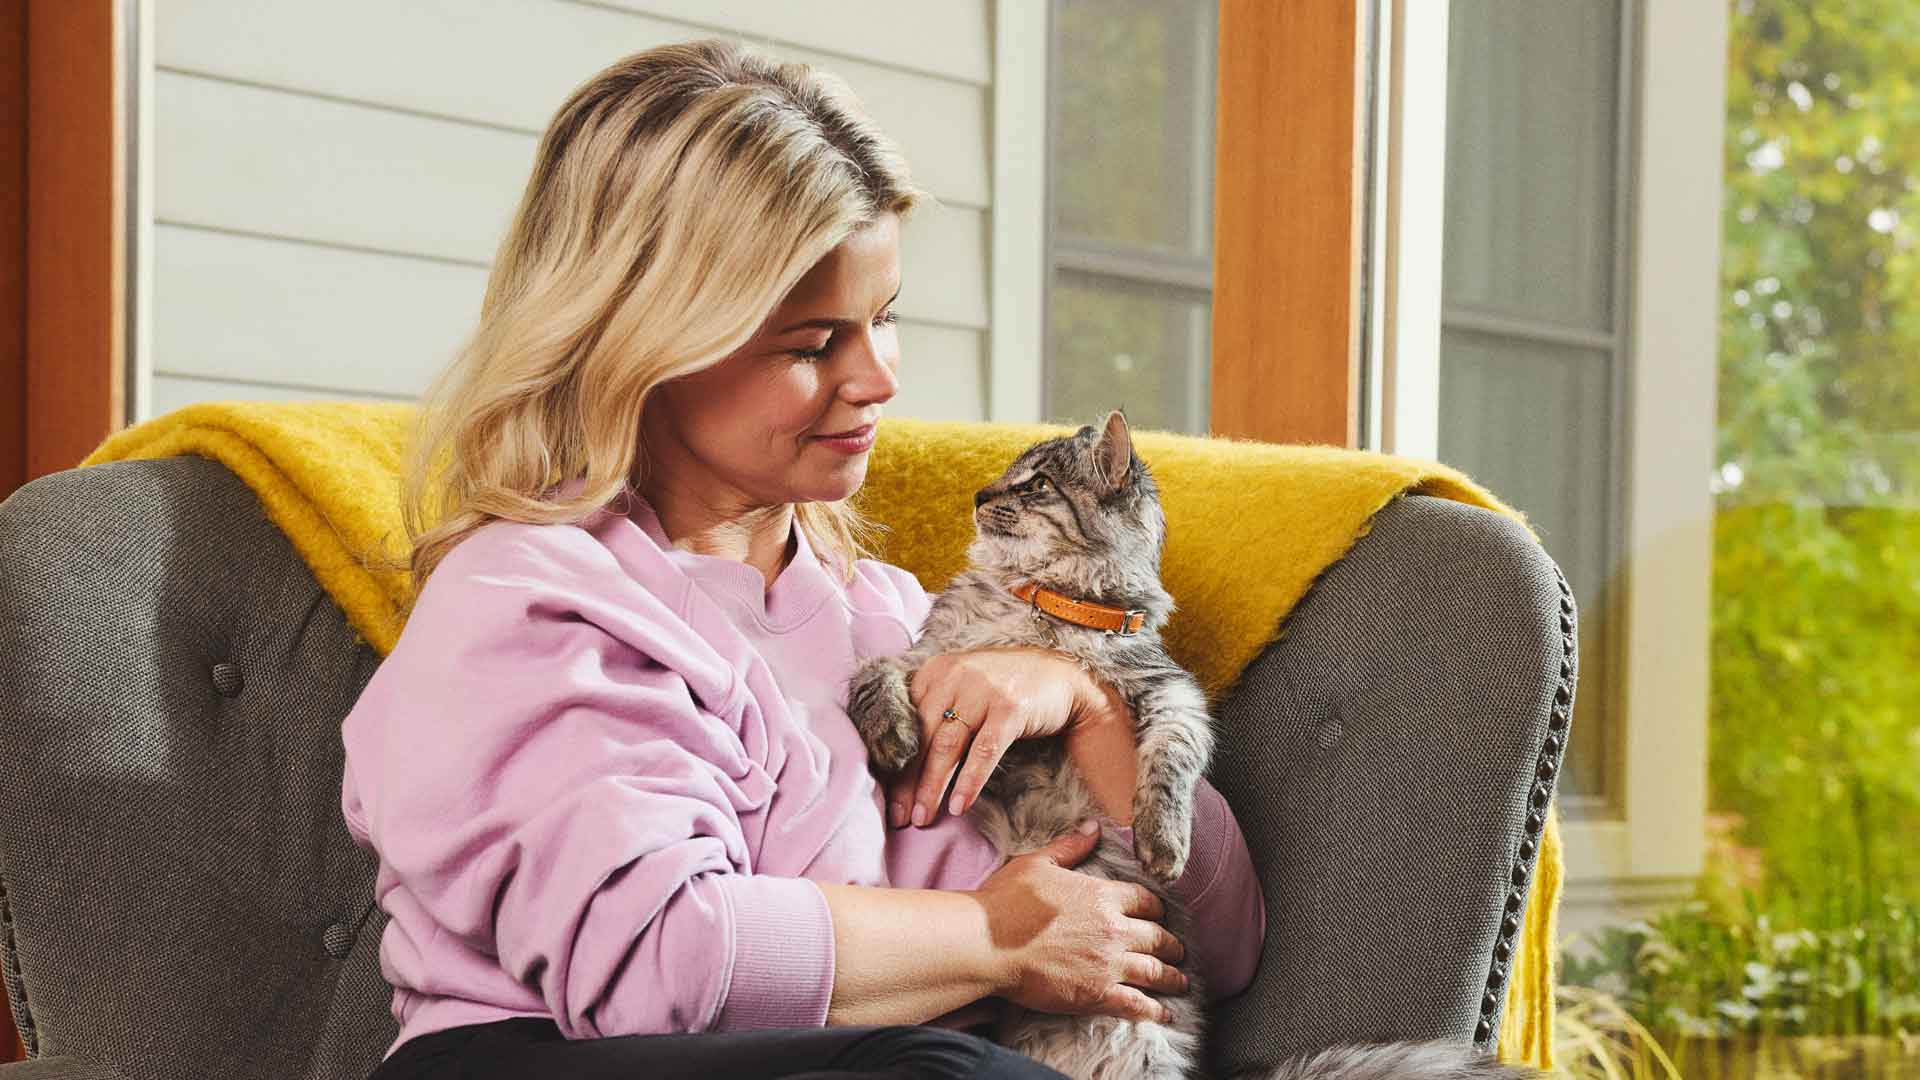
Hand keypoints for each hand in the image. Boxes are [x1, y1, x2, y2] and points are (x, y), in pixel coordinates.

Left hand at [892, 647, 1134, 827]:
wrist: (1060, 676)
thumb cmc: (1003, 688)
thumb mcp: (963, 686)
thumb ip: (934, 708)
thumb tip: (900, 760)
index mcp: (936, 671)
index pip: (903, 721)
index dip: (892, 762)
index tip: (886, 797)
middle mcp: (955, 675)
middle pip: (921, 736)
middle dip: (907, 781)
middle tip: (899, 816)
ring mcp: (983, 690)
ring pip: (947, 745)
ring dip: (932, 786)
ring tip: (923, 818)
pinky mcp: (1009, 708)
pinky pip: (984, 751)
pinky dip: (969, 781)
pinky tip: (959, 805)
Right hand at [976, 821, 1186, 1022]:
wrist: (986, 943)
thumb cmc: (1006, 901)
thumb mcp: (1038, 863)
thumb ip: (1070, 846)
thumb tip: (1093, 826)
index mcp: (1102, 896)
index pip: (1144, 900)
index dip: (1156, 908)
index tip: (1160, 915)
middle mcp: (1113, 930)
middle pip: (1157, 937)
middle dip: (1171, 945)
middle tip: (1179, 951)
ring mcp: (1107, 964)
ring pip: (1154, 971)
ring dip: (1172, 977)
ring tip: (1181, 982)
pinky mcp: (1096, 994)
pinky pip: (1136, 1003)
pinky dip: (1154, 1009)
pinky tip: (1165, 1014)